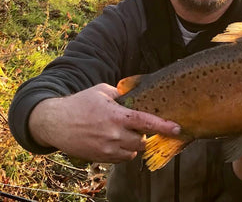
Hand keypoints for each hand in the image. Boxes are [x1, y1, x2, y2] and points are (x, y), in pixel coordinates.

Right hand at [28, 83, 180, 162]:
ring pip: (134, 152)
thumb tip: (137, 92)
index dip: (164, 126)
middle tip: (136, 126)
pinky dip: (124, 151)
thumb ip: (121, 93)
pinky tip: (114, 140)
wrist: (55, 122)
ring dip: (134, 144)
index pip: (146, 122)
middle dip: (144, 134)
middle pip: (143, 141)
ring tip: (123, 133)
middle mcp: (114, 134)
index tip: (178, 128)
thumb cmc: (80, 103)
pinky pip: (123, 158)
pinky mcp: (101, 158)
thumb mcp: (101, 91)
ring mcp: (108, 149)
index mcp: (117, 115)